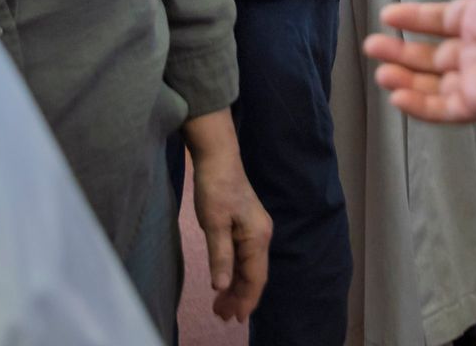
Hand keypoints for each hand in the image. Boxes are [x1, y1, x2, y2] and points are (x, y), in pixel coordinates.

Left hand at [182, 111, 270, 322]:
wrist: (217, 156)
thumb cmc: (215, 186)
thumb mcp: (213, 223)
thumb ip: (220, 256)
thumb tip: (221, 286)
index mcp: (257, 237)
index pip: (255, 278)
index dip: (245, 300)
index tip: (234, 319)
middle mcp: (262, 235)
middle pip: (254, 275)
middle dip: (240, 297)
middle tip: (222, 316)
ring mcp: (256, 230)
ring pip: (249, 267)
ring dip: (236, 286)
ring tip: (221, 305)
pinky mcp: (247, 224)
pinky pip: (244, 256)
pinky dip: (235, 271)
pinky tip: (225, 280)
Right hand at [364, 0, 475, 124]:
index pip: (441, 21)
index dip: (414, 18)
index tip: (387, 15)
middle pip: (433, 57)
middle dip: (401, 52)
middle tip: (372, 46)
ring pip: (435, 85)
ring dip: (406, 79)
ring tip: (380, 72)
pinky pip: (446, 109)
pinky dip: (420, 106)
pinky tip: (396, 96)